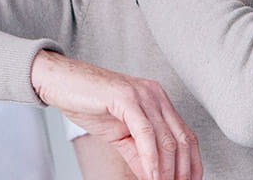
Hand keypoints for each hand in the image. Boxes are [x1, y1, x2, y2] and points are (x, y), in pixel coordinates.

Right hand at [31, 51, 201, 179]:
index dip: (192, 164)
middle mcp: (156, 96)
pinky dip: (150, 157)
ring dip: (167, 170)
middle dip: (182, 171)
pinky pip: (145, 132)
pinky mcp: (127, 98)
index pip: (186, 136)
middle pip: (182, 139)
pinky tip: (152, 175)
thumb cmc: (89, 104)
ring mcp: (143, 95)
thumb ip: (138, 155)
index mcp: (158, 102)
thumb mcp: (120, 136)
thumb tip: (154, 177)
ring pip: (166, 138)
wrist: (60, 82)